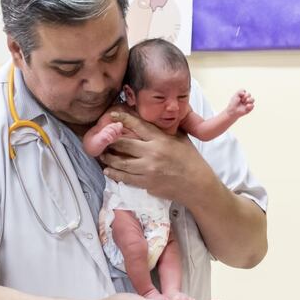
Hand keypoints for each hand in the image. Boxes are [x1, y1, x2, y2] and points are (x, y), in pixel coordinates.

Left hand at [99, 112, 214, 203]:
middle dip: (110, 141)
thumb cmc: (190, 159)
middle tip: (102, 138)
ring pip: (122, 162)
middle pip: (124, 144)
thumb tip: (156, 116)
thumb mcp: (181, 138)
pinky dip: (115, 174)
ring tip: (103, 156)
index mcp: (161, 139)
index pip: (138, 125)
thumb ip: (166, 128)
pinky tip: (108, 171)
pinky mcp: (146, 183)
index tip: (113, 115)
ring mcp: (148, 169)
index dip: (123, 119)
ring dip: (109, 159)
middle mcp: (152, 152)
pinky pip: (126, 178)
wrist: (197, 184)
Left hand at [225, 90, 254, 118]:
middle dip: (246, 96)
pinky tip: (247, 106)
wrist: (232, 111)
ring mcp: (247, 104)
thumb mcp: (235, 95)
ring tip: (246, 101)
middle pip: (249, 94)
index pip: (245, 91)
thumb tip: (245, 93)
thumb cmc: (233, 103)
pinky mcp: (249, 109)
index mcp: (241, 96)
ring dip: (250, 99)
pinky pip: (253, 105)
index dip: (243, 93)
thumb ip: (240, 90)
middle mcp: (245, 99)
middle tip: (242, 100)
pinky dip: (250, 105)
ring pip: (253, 99)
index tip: (239, 96)